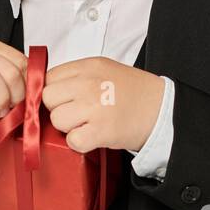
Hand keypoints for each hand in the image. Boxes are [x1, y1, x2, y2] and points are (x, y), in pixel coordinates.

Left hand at [41, 56, 165, 153]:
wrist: (162, 110)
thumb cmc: (133, 92)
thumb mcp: (104, 69)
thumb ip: (76, 76)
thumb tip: (48, 89)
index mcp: (89, 66)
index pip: (49, 78)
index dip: (55, 91)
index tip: (65, 99)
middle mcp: (89, 84)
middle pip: (48, 98)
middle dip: (59, 108)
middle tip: (77, 113)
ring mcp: (94, 107)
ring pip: (57, 119)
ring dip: (68, 127)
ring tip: (87, 124)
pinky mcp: (101, 130)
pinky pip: (72, 140)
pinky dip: (80, 143)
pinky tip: (92, 136)